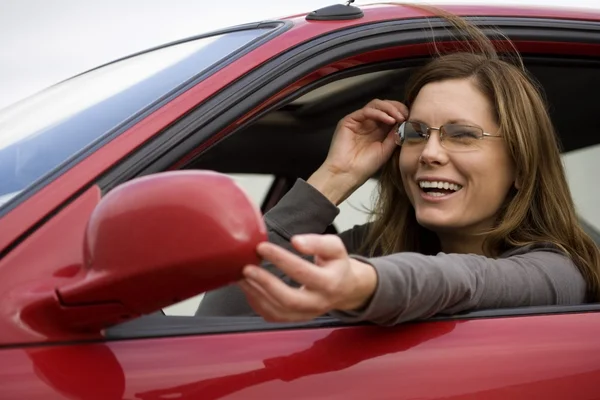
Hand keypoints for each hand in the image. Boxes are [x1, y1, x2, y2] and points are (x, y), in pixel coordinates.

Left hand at [238, 235, 377, 322]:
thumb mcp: (335, 247)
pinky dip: (256, 303)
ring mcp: (306, 315)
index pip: (302, 272)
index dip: (280, 259)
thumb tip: (296, 241)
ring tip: (242, 276)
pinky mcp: (295, 319)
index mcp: (330, 283)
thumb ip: (317, 242)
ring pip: (277, 311)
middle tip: (247, 268)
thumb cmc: (336, 264)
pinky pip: (272, 316)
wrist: (345, 289)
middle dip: (265, 283)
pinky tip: (248, 288)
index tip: (261, 247)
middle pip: (288, 298)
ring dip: (256, 294)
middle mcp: (318, 303)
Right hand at [308, 99, 407, 203]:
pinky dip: (379, 113)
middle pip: (384, 106)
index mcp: (377, 130)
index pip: (390, 113)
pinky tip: (389, 120)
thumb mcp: (386, 149)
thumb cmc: (365, 166)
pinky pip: (366, 111)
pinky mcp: (348, 121)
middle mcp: (368, 123)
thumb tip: (406, 121)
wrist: (347, 174)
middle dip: (397, 108)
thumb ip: (395, 134)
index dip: (401, 113)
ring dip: (390, 109)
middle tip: (406, 116)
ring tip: (400, 117)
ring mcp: (358, 121)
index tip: (412, 119)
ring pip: (376, 105)